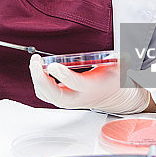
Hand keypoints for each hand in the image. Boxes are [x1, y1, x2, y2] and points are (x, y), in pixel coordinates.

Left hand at [29, 54, 149, 112]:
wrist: (110, 95)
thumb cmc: (111, 79)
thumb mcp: (120, 67)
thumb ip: (119, 60)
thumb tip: (116, 56)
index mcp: (90, 88)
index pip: (75, 84)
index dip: (63, 75)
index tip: (53, 65)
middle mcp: (76, 97)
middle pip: (53, 94)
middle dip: (40, 78)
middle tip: (36, 61)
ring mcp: (66, 100)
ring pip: (45, 94)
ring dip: (36, 79)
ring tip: (35, 63)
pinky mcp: (59, 98)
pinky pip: (43, 93)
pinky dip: (38, 82)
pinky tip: (38, 69)